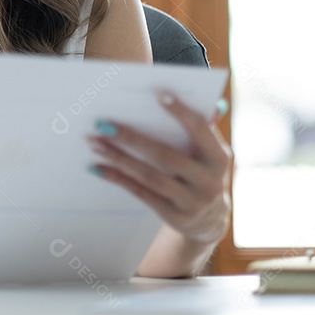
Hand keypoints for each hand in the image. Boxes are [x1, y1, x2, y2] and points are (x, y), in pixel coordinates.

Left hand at [88, 93, 232, 247]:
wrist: (210, 220)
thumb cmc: (201, 172)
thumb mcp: (208, 154)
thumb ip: (202, 128)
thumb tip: (196, 102)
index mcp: (219, 158)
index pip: (201, 130)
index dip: (182, 112)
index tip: (159, 94)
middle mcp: (210, 181)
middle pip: (165, 155)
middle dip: (131, 138)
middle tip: (102, 124)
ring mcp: (193, 201)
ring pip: (149, 176)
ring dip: (118, 158)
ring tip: (95, 143)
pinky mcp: (175, 217)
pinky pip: (141, 193)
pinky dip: (118, 178)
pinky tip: (98, 167)